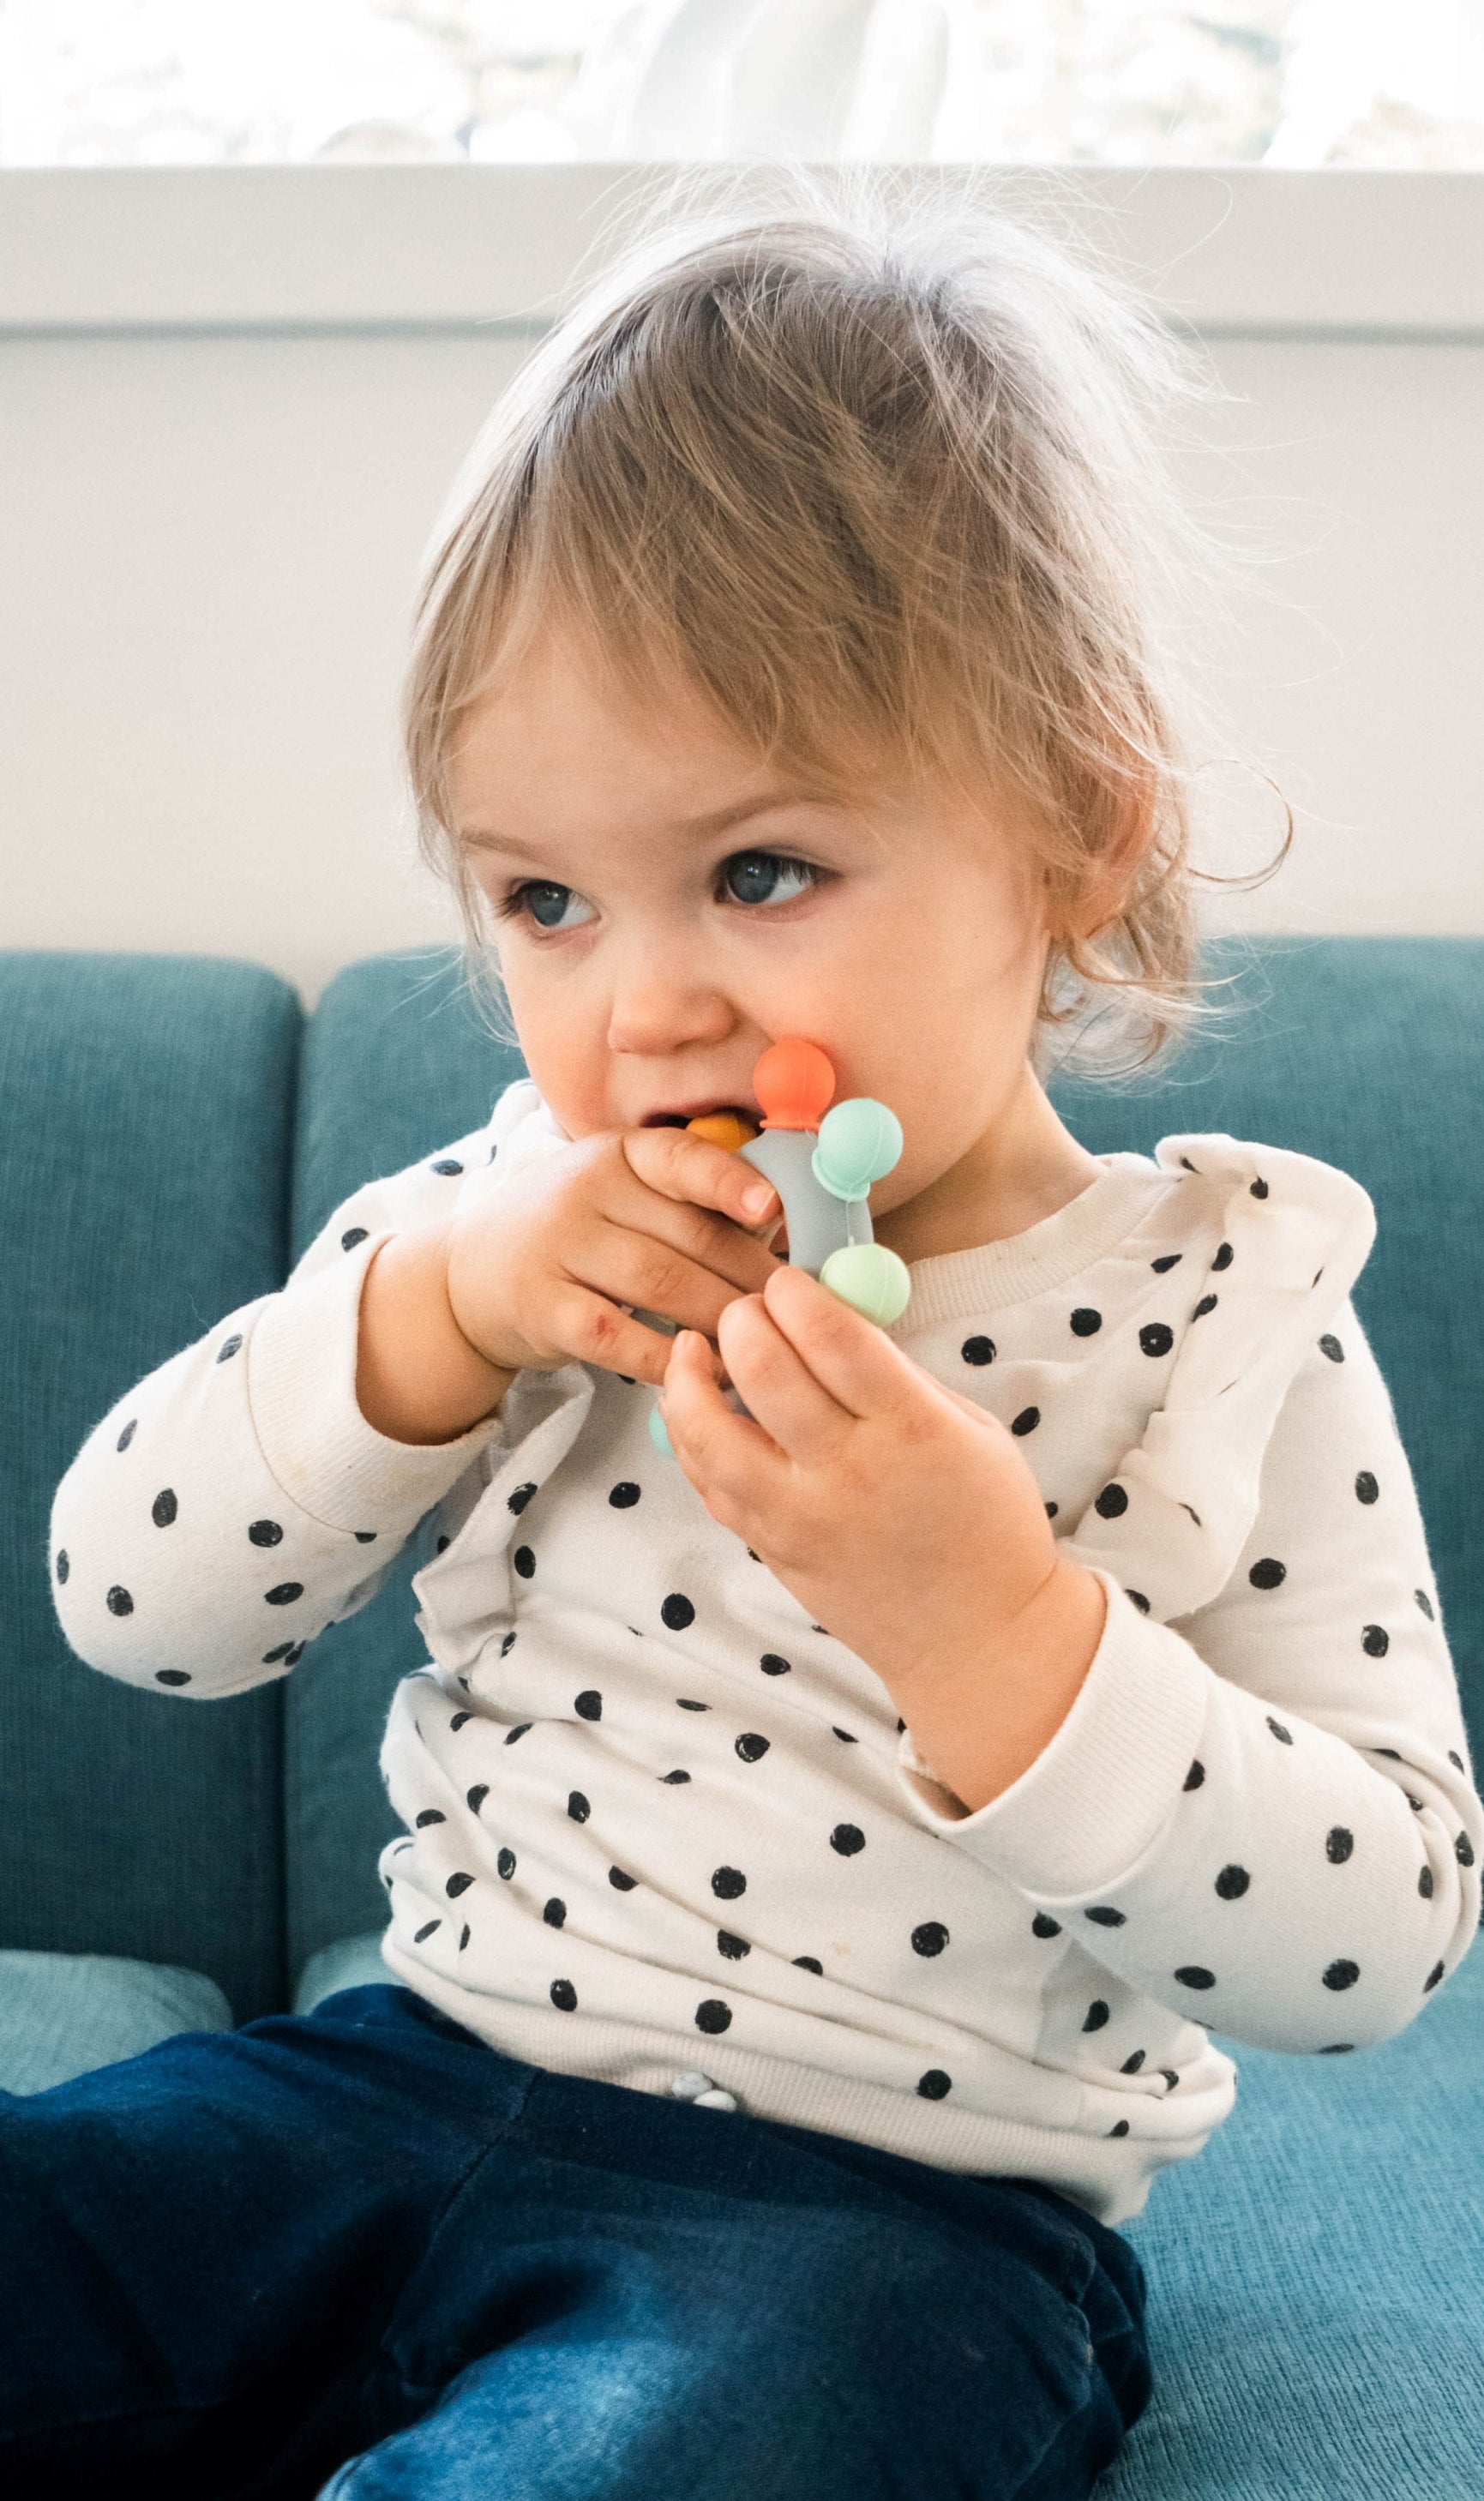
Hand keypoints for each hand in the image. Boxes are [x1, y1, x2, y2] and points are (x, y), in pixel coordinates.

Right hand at [443, 1127, 783, 1389]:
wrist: (469, 1274)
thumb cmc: (574, 1232)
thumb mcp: (617, 1192)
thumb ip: (684, 1200)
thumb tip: (783, 1227)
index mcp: (618, 1155)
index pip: (680, 1159)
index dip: (728, 1182)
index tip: (772, 1207)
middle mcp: (585, 1192)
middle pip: (689, 1236)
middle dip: (751, 1275)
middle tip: (796, 1310)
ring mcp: (560, 1249)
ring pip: (661, 1285)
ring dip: (721, 1320)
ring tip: (764, 1345)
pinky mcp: (545, 1309)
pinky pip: (618, 1336)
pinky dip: (665, 1357)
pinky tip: (701, 1372)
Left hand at [660, 1264, 1107, 1802]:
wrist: (978, 1638)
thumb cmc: (986, 1523)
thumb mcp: (968, 1430)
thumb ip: (897, 1376)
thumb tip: (828, 1318)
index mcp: (913, 1430)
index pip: (833, 1338)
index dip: (798, 1294)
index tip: (788, 1280)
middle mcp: (849, 1472)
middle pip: (764, 1371)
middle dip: (743, 1320)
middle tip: (747, 1309)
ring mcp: (800, 1517)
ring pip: (709, 1431)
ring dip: (690, 1376)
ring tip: (694, 1348)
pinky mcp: (772, 1548)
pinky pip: (709, 1483)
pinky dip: (691, 1437)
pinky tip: (696, 1409)